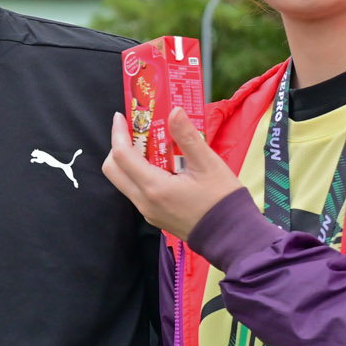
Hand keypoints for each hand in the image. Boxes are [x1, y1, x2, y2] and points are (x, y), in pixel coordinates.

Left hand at [101, 107, 244, 240]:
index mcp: (154, 187)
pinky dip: (141, 173)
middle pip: (113, 170)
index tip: (121, 116)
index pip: (121, 156)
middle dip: (119, 146)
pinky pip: (137, 191)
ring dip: (130, 160)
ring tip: (153, 144)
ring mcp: (147, 211)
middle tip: (137, 131)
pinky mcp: (154, 215)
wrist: (232, 236)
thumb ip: (187, 136)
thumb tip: (174, 110)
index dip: (118, 133)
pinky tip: (163, 164)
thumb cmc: (222, 200)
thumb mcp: (208, 164)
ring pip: (124, 181)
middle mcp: (144, 201)